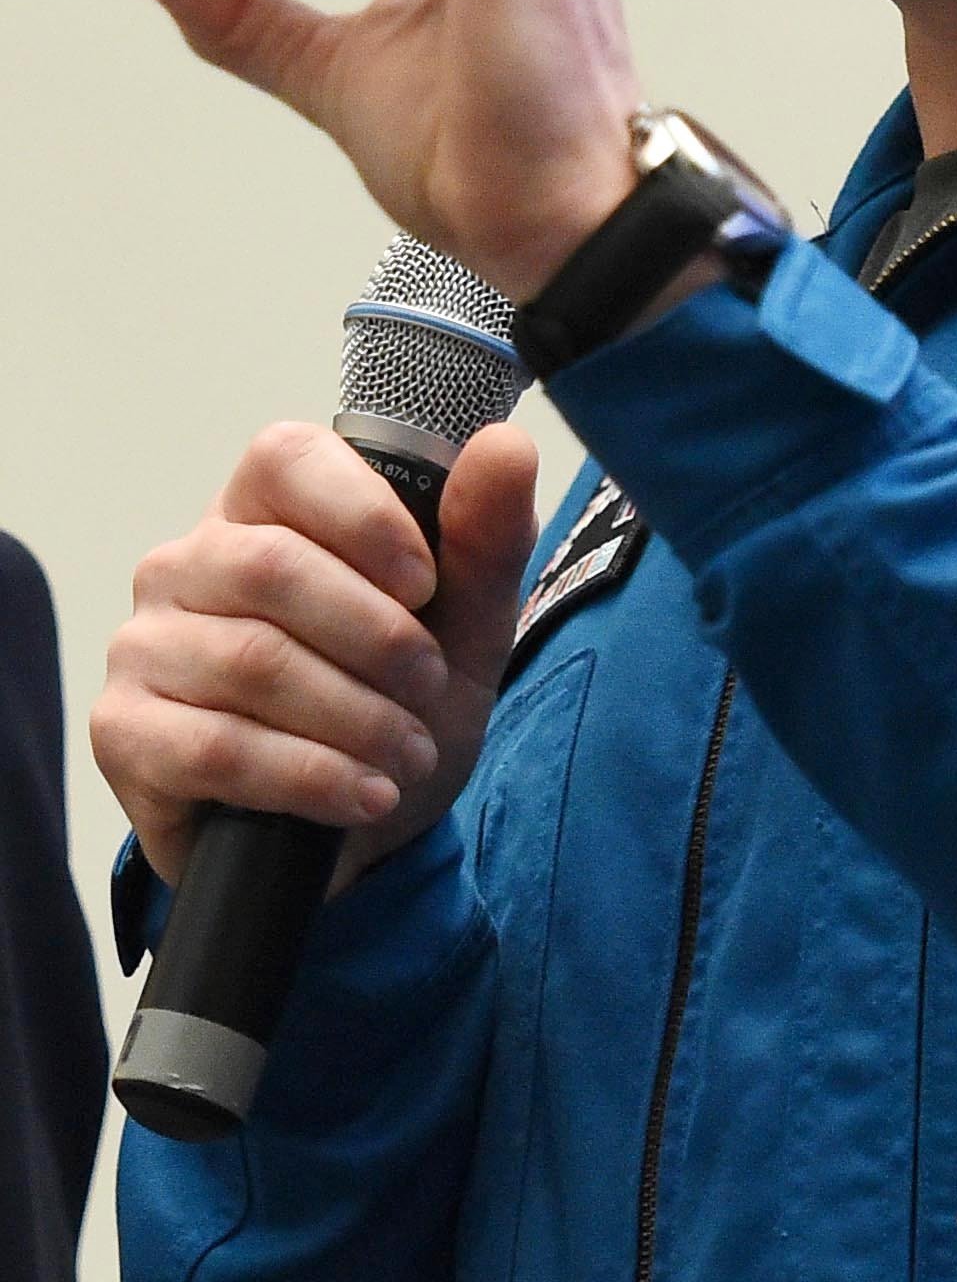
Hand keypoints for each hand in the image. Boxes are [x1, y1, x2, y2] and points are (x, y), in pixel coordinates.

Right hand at [92, 420, 539, 890]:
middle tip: (431, 689)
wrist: (355, 835)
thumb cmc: (394, 703)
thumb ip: (485, 539)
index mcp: (260, 510)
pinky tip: (363, 796)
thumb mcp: (466, 627)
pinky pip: (218, 747)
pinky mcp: (126, 732)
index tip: (426, 585)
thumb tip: (505, 446)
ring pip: (252, 662)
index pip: (286, 459)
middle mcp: (185, 564)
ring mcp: (145, 646)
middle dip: (378, 639)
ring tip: (409, 753)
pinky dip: (311, 777)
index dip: (363, 516)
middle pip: (273, 568)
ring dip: (356, 718)